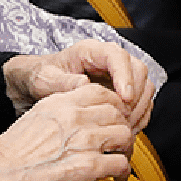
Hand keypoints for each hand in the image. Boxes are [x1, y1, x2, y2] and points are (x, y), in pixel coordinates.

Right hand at [0, 84, 134, 180]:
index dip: (115, 105)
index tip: (115, 116)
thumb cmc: (10, 155)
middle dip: (122, 128)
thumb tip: (80, 115)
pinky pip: (121, 163)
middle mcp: (75, 118)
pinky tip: (117, 176)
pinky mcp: (89, 167)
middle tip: (119, 141)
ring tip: (119, 157)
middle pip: (119, 114)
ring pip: (125, 136)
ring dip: (126, 149)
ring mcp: (84, 142)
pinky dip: (123, 171)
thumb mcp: (34, 118)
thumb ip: (61, 112)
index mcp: (60, 104)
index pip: (103, 92)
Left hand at [2, 42, 153, 133]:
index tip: (125, 97)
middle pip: (138, 70)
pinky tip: (124, 129)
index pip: (118, 56)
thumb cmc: (40, 78)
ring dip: (139, 108)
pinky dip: (138, 116)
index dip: (125, 76)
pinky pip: (141, 103)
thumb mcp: (44, 80)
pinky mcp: (122, 93)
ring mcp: (118, 77)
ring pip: (144, 87)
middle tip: (123, 117)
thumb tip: (84, 84)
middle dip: (135, 95)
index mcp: (91, 51)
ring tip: (123, 126)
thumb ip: (63, 82)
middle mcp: (109, 61)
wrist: (35, 85)